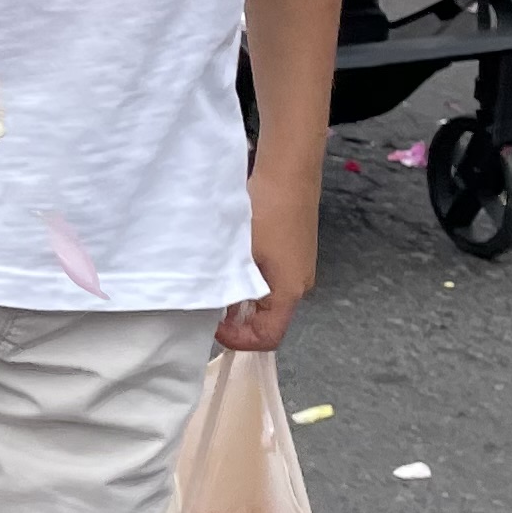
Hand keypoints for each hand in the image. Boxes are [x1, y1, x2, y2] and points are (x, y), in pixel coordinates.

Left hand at [218, 162, 320, 351]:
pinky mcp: (295, 253)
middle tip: (211, 304)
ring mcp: (300, 268)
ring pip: (270, 299)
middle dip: (239, 319)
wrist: (289, 172)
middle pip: (270, 320)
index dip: (239, 340)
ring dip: (244, 298)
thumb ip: (228, 285)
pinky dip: (252, 281)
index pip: (268, 338)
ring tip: (219, 281)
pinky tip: (234, 262)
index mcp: (289, 292)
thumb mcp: (240, 253)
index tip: (214, 325)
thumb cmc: (265, 212)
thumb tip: (216, 306)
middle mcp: (300, 285)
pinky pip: (273, 280)